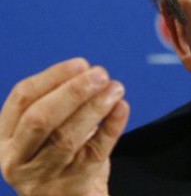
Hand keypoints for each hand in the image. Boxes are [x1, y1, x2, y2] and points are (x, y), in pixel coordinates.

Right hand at [0, 58, 129, 195]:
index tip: (81, 63)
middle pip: (40, 119)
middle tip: (100, 74)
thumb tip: (89, 72)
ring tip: (116, 89)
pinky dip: (111, 127)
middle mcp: (17, 158)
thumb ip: (59, 102)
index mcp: (5, 137)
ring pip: (66, 137)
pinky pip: (94, 153)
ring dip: (94, 107)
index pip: (22, 98)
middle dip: (72, 92)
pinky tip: (122, 108)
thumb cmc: (60, 157)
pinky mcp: (72, 186)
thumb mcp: (46, 131)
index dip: (53, 76)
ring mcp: (42, 176)